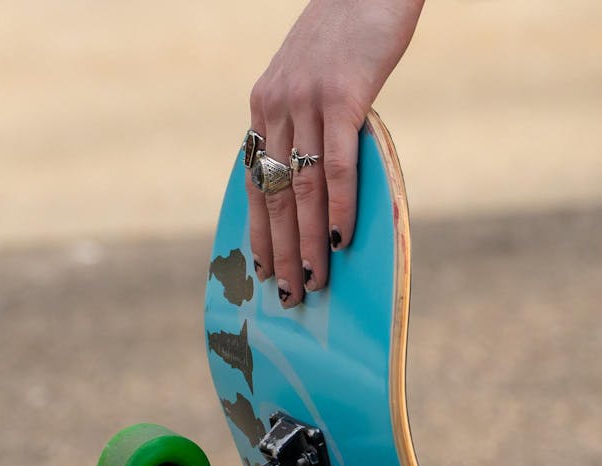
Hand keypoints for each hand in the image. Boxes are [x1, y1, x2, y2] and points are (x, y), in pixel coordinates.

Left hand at [247, 0, 423, 305]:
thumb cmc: (347, 34)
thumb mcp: (311, 79)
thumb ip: (306, 123)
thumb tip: (316, 176)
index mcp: (263, 106)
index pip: (253, 182)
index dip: (258, 231)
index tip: (262, 271)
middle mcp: (276, 107)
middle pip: (273, 194)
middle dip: (281, 252)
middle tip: (289, 295)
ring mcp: (307, 101)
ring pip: (301, 187)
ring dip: (307, 242)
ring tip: (314, 282)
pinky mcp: (344, 95)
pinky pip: (338, 163)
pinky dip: (339, 205)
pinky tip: (341, 239)